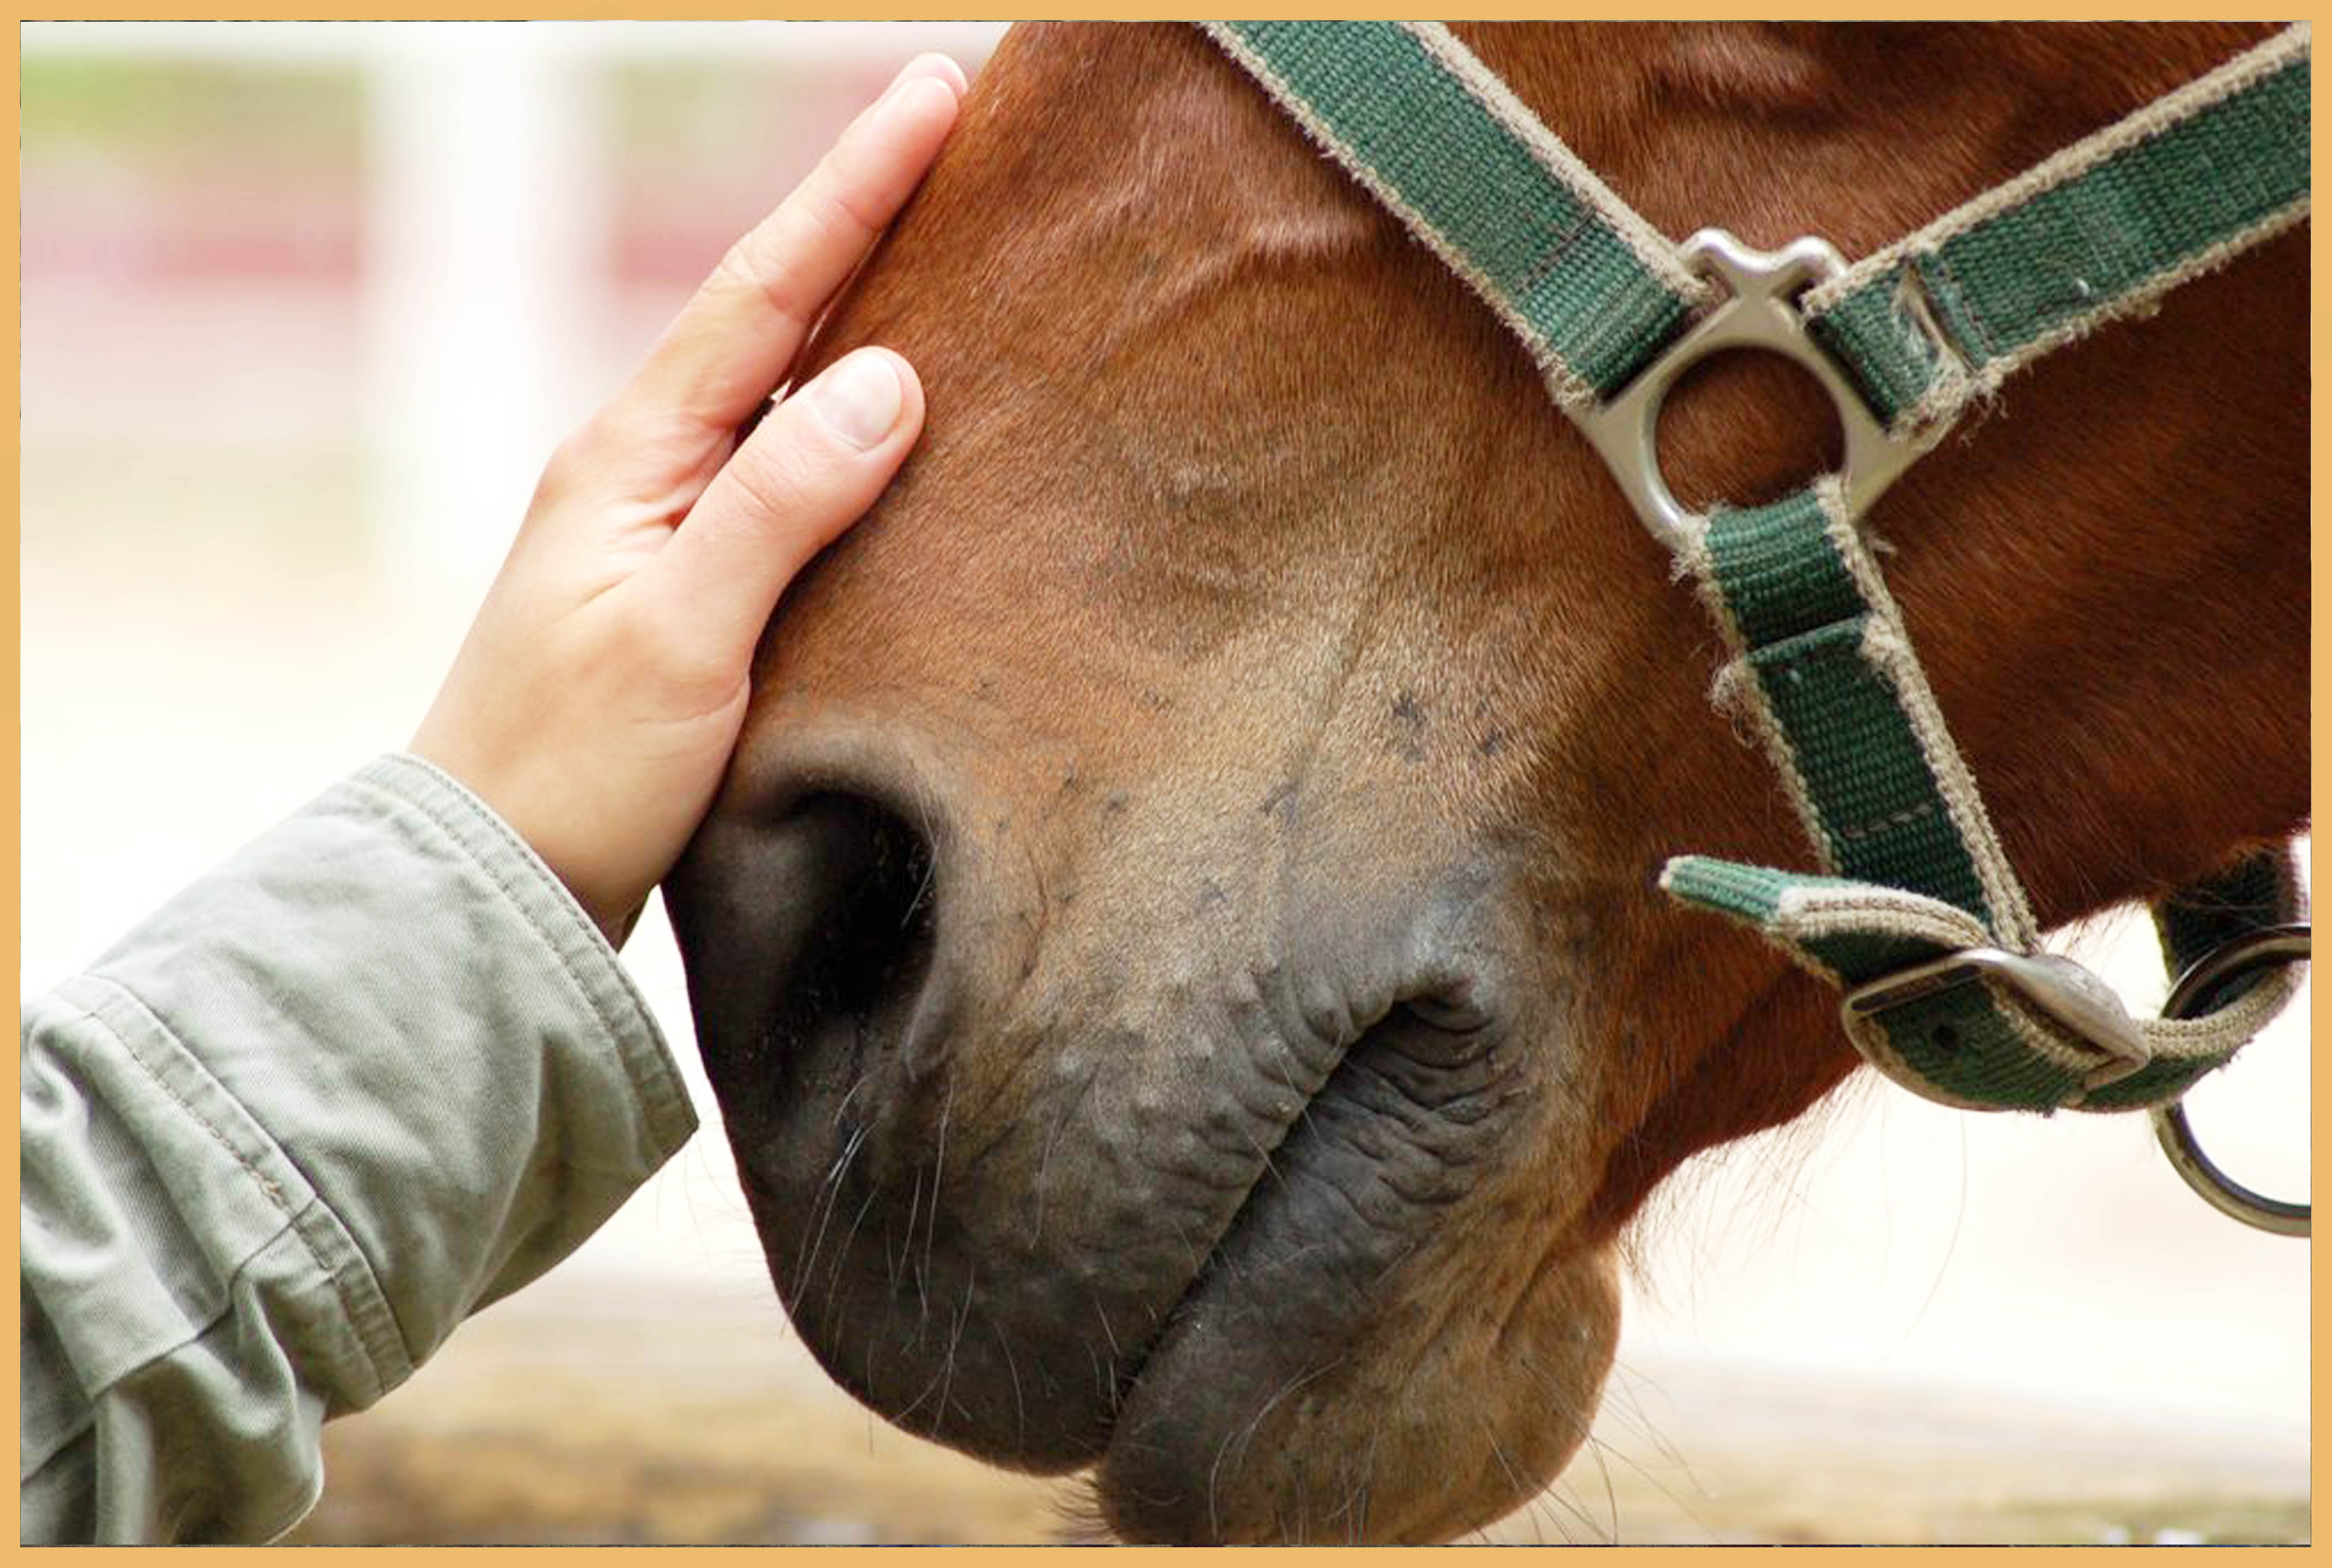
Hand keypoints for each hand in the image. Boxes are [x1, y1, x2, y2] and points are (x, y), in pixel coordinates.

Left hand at [412, 55, 965, 941]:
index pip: (765, 294)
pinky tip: (900, 419)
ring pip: (783, 390)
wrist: (491, 890)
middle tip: (954, 130)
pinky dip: (851, 421)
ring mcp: (664, 526)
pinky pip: (787, 471)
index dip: (853, 188)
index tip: (932, 93)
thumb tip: (891, 377)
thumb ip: (781, 505)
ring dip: (861, 308)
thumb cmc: (572, 771)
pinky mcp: (691, 587)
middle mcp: (645, 469)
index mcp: (632, 456)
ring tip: (950, 244)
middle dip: (864, 218)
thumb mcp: (680, 636)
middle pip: (775, 316)